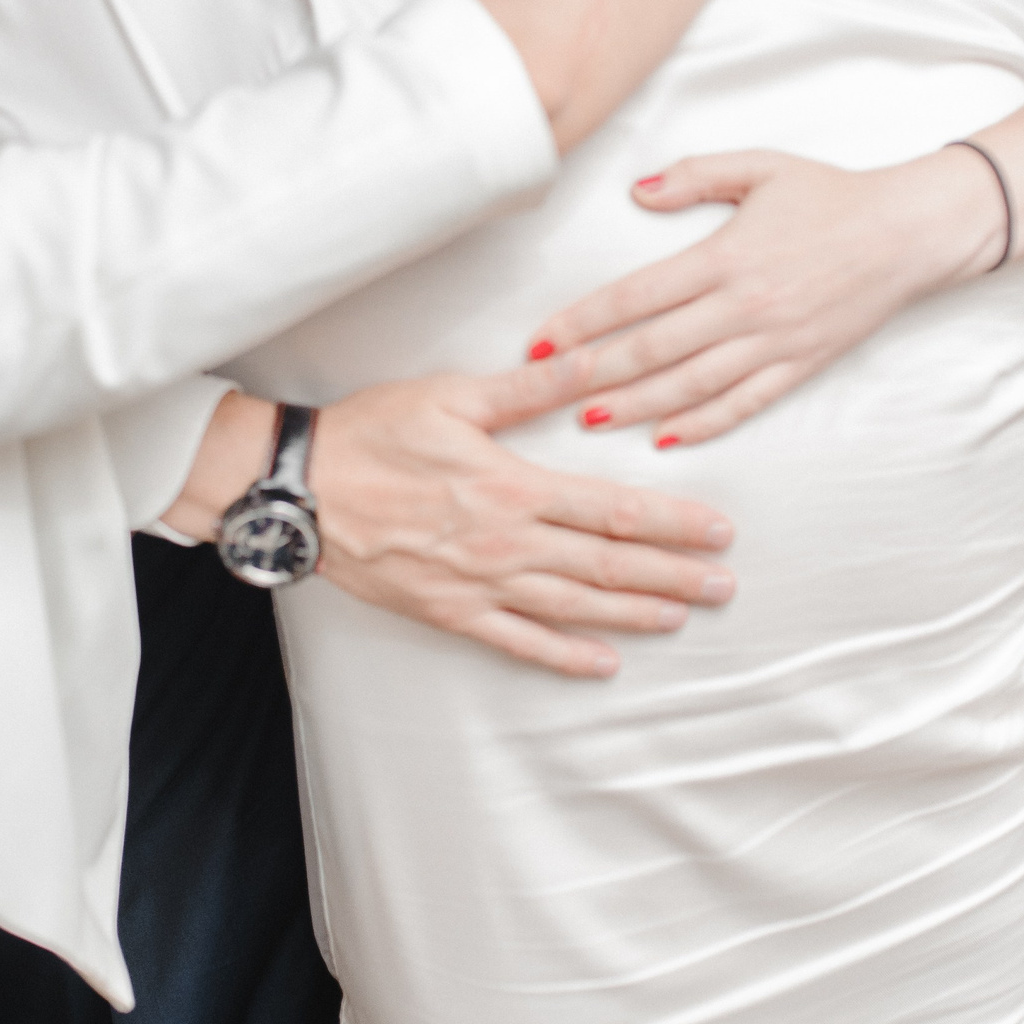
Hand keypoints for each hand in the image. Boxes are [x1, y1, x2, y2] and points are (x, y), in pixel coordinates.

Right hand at [310, 353, 735, 678]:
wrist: (298, 491)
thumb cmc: (371, 435)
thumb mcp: (453, 397)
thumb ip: (531, 387)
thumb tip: (594, 361)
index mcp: (513, 486)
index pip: (613, 510)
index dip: (672, 523)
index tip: (718, 531)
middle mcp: (506, 543)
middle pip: (607, 566)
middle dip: (673, 575)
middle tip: (725, 585)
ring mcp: (479, 585)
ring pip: (574, 607)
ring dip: (634, 613)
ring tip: (684, 616)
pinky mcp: (449, 611)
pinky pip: (518, 641)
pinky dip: (564, 656)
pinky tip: (604, 663)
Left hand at [522, 149, 1003, 446]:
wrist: (910, 231)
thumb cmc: (831, 195)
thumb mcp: (761, 165)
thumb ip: (695, 174)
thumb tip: (638, 190)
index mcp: (726, 256)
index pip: (636, 297)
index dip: (582, 322)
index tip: (541, 342)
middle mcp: (745, 306)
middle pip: (652, 349)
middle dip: (592, 374)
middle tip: (542, 394)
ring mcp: (774, 342)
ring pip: (690, 385)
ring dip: (634, 406)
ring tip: (587, 419)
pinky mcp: (800, 365)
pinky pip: (743, 404)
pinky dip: (702, 425)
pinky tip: (664, 439)